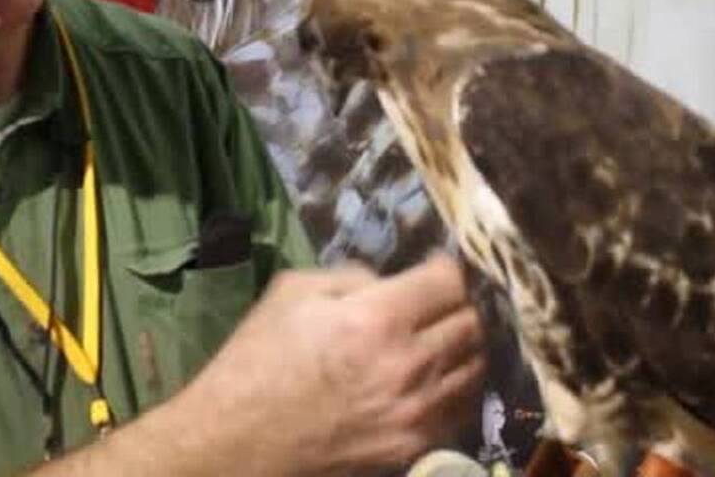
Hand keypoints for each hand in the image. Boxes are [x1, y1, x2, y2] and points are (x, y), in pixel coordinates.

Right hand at [180, 251, 485, 475]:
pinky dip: (456, 388)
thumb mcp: (293, 292)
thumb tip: (389, 283)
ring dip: (463, 347)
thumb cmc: (258, 359)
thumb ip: (351, 276)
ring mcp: (417, 412)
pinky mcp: (415, 446)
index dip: (445, 268)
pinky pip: (462, 408)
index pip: (449, 281)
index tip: (433, 270)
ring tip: (441, 340)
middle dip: (458, 305)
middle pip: (472, 322)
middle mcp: (410, 365)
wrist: (238, 439)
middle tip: (437, 305)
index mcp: (378, 319)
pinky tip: (435, 379)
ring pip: (476, 366)